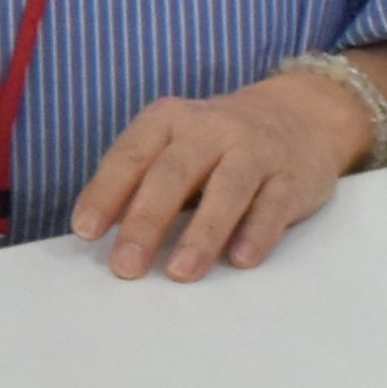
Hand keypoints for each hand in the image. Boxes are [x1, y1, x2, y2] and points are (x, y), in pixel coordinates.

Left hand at [71, 68, 368, 283]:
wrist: (300, 114)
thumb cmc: (218, 143)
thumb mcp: (175, 145)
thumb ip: (142, 181)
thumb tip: (101, 234)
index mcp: (170, 120)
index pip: (131, 155)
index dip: (106, 192)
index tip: (86, 231)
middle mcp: (211, 129)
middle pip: (174, 174)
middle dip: (147, 221)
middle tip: (126, 265)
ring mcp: (255, 150)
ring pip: (227, 190)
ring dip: (202, 233)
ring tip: (180, 272)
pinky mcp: (292, 176)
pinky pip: (273, 205)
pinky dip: (257, 233)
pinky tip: (240, 259)